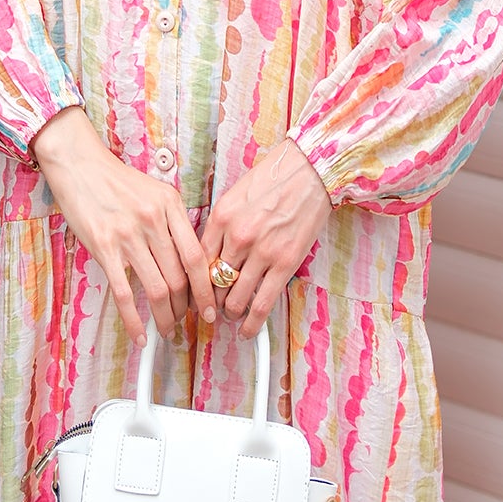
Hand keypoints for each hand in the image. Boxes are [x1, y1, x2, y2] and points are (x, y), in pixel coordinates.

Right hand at [32, 108, 216, 348]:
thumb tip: (190, 263)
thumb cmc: (118, 181)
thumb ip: (174, 223)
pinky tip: (139, 334)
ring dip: (164, 317)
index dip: (206, 289)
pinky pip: (124, 293)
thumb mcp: (156, 192)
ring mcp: (128, 234)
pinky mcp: (104, 247)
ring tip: (166, 330)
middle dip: (185, 308)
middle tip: (185, 321)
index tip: (209, 307)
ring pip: (156, 289)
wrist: (80, 165)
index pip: (197, 256)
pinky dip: (134, 320)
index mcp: (171, 204)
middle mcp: (153, 219)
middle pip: (179, 277)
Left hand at [199, 138, 332, 339]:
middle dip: (210, 301)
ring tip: (230, 314)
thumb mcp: (234, 196)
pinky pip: (262, 303)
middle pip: (213, 284)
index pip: (196, 262)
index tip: (192, 295)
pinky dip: (252, 323)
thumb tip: (209, 256)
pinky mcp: (285, 263)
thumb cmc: (273, 180)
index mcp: (221, 217)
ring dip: (230, 312)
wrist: (310, 171)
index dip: (193, 284)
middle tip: (210, 309)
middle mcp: (238, 236)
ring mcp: (262, 252)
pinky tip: (248, 330)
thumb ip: (219, 226)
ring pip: (235, 299)